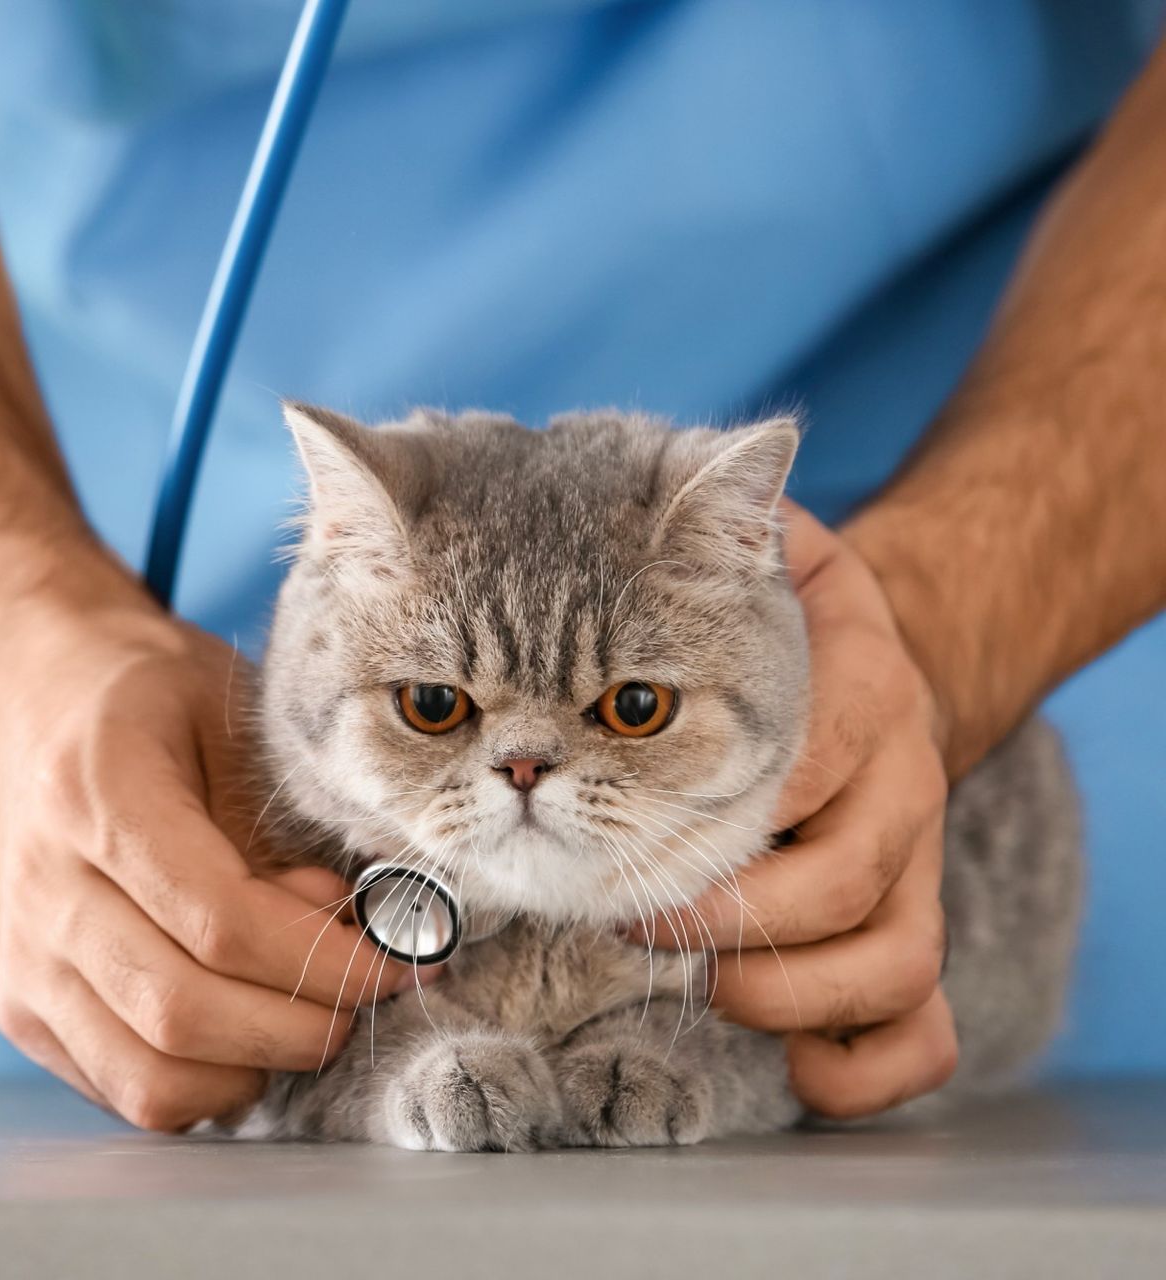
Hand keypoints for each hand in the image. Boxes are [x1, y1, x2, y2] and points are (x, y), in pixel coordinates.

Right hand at [0, 601, 405, 1130]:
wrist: (37, 703)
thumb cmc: (155, 702)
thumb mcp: (236, 717)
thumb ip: (286, 827)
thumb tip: (351, 930)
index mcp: (97, 788)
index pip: (217, 919)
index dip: (324, 960)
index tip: (400, 962)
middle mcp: (43, 883)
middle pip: (183, 1011)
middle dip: (305, 1025)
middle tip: (369, 995)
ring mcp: (24, 955)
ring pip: (152, 1078)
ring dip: (259, 1067)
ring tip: (306, 1011)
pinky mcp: (21, 1007)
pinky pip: (129, 1091)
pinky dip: (211, 1085)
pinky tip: (249, 1027)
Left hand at [640, 503, 956, 1116]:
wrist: (872, 663)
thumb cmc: (769, 610)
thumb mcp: (752, 550)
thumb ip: (705, 523)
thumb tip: (647, 473)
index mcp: (859, 684)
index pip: (816, 754)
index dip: (732, 804)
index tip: (633, 821)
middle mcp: (901, 781)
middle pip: (846, 879)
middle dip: (731, 915)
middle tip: (631, 917)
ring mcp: (913, 865)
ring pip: (893, 960)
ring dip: (783, 992)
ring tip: (698, 983)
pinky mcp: (908, 928)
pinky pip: (923, 1028)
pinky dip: (862, 1068)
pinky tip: (798, 1074)